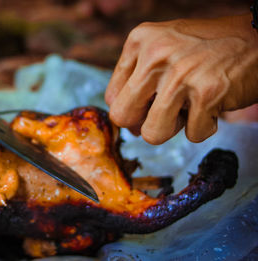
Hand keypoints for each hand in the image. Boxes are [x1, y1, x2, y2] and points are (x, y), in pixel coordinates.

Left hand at [105, 14, 257, 143]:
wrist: (256, 38)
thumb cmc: (205, 49)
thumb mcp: (162, 47)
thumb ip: (138, 77)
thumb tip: (125, 123)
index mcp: (139, 40)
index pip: (111, 97)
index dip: (130, 110)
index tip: (147, 107)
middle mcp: (155, 54)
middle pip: (122, 117)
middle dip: (142, 124)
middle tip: (164, 114)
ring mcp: (180, 73)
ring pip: (152, 134)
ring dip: (173, 129)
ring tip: (189, 108)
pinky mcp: (208, 92)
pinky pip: (192, 135)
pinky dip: (205, 126)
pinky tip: (213, 104)